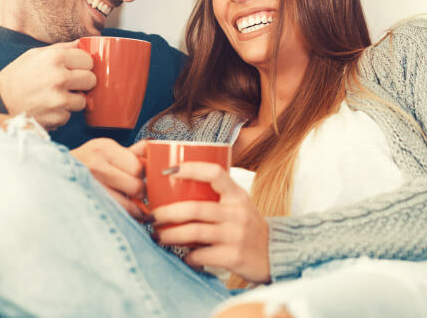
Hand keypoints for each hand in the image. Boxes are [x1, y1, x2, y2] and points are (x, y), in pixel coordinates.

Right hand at [0, 41, 96, 129]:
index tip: (76, 69)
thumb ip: (60, 48)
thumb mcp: (34, 55)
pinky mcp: (57, 117)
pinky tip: (47, 108)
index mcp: (55, 58)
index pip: (88, 60)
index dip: (83, 65)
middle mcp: (59, 77)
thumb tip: (81, 43)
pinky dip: (60, 114)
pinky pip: (69, 115)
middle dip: (83, 83)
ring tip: (55, 97)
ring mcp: (59, 99)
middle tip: (70, 85)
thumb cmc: (16, 77)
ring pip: (83, 101)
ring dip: (72, 101)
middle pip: (91, 80)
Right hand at [71, 139, 147, 219]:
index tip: (142, 178)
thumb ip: (131, 152)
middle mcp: (95, 165)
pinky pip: (117, 215)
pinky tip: (124, 212)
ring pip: (128, 205)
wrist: (54, 174)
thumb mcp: (105, 150)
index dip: (144, 175)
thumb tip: (155, 149)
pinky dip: (125, 216)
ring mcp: (90, 186)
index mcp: (104, 148)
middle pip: (136, 186)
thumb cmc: (85, 163)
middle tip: (137, 193)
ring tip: (132, 204)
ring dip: (134, 207)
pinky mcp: (87, 203)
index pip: (139, 167)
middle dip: (141, 192)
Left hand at [151, 162, 270, 282]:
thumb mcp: (239, 206)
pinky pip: (200, 255)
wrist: (276, 255)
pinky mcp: (234, 257)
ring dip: (169, 235)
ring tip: (157, 236)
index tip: (168, 170)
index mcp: (237, 195)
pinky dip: (187, 256)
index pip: (214, 173)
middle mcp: (238, 213)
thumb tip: (174, 190)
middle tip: (150, 217)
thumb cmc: (248, 228)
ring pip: (193, 232)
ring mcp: (236, 235)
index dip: (190, 168)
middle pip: (194, 208)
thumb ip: (216, 197)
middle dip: (166, 213)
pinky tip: (182, 256)